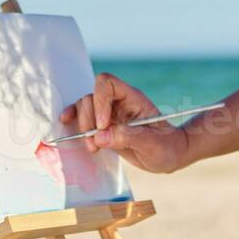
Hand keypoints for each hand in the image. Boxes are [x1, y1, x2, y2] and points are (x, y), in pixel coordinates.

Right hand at [59, 73, 190, 173]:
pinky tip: (68, 123)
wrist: (170, 155)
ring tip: (93, 146)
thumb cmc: (167, 147)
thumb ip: (128, 137)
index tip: (103, 126)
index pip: (107, 83)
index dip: (100, 102)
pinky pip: (84, 116)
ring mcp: (110, 113)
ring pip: (85, 107)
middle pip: (92, 97)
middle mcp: (119, 102)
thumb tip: (100, 136)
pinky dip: (75, 119)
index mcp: (133, 98)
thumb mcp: (153, 144)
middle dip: (89, 120)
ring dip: (83, 125)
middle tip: (96, 142)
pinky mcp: (104, 126)